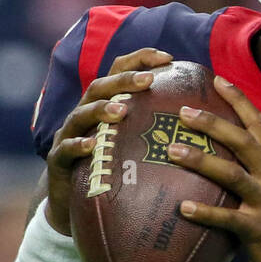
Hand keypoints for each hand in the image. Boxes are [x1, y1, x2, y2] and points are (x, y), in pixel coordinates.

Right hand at [45, 48, 172, 234]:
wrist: (71, 204)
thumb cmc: (111, 173)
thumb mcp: (132, 147)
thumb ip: (155, 130)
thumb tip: (202, 121)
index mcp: (103, 105)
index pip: (118, 71)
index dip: (140, 59)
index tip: (168, 58)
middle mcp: (84, 114)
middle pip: (100, 87)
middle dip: (124, 80)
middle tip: (149, 80)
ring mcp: (68, 135)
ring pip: (80, 114)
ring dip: (101, 109)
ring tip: (121, 110)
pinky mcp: (58, 160)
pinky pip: (66, 150)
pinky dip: (78, 146)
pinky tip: (91, 146)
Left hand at [168, 75, 260, 261]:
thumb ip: (251, 172)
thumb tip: (217, 156)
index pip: (258, 123)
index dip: (239, 99)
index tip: (216, 79)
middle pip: (243, 141)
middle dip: (214, 123)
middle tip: (184, 111)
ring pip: (233, 175)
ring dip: (202, 161)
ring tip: (173, 152)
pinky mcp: (258, 229)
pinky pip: (229, 219)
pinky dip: (205, 213)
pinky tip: (183, 208)